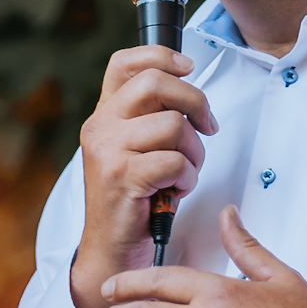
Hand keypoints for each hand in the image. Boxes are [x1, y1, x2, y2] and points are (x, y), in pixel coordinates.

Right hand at [70, 45, 218, 307]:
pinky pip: (175, 161)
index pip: (124, 62)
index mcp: (103, 115)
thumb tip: (190, 98)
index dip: (161, 55)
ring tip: (184, 174)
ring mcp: (108, 151)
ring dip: (193, 152)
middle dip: (194, 101)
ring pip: (173, 126)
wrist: (111, 252)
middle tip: (206, 125)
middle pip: (155, 83)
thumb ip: (151, 120)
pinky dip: (187, 179)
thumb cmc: (134, 202)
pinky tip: (175, 192)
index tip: (189, 68)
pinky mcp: (122, 177)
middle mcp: (99, 127)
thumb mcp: (136, 151)